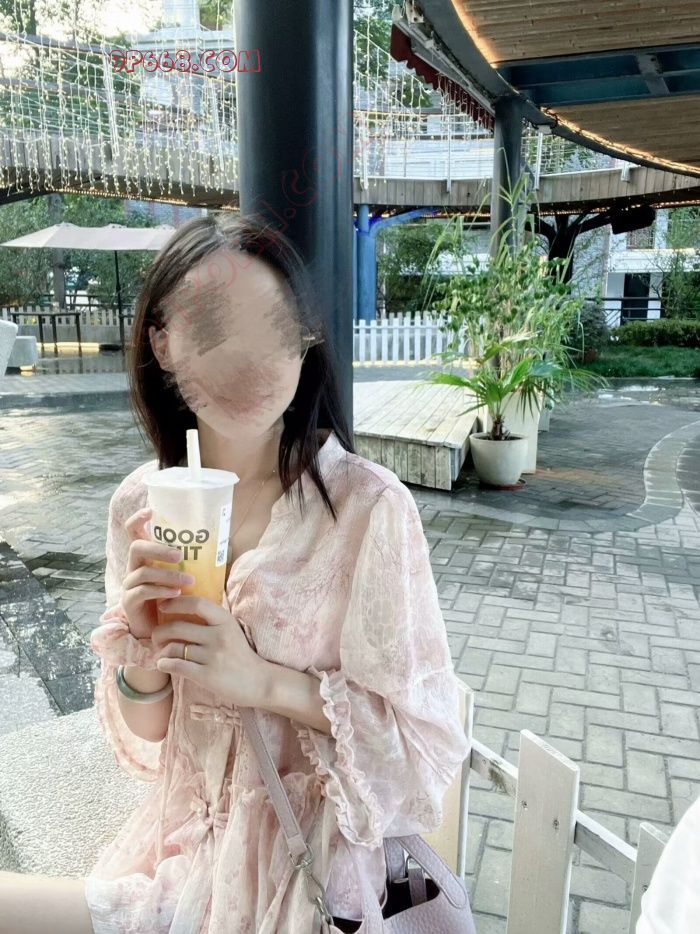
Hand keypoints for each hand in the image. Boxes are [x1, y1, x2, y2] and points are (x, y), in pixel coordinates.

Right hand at [120, 506, 194, 640]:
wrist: (167, 632)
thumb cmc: (178, 599)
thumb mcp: (184, 576)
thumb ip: (192, 561)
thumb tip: (220, 542)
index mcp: (147, 557)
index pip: (134, 532)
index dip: (138, 519)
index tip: (150, 510)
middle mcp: (134, 567)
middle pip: (136, 547)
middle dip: (158, 549)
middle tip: (179, 555)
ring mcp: (130, 585)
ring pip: (143, 572)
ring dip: (168, 575)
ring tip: (188, 582)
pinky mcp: (129, 603)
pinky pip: (142, 592)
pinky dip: (161, 591)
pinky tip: (176, 594)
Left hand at [150, 595, 269, 707]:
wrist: (259, 682)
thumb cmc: (241, 655)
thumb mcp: (231, 630)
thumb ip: (212, 620)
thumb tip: (183, 607)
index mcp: (225, 621)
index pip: (196, 604)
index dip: (176, 603)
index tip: (162, 606)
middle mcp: (219, 636)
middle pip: (177, 627)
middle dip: (159, 632)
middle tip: (155, 637)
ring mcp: (213, 656)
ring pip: (173, 648)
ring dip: (161, 650)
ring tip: (160, 653)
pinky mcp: (207, 676)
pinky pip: (176, 665)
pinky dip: (164, 664)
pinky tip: (163, 664)